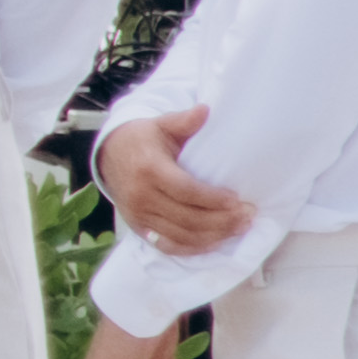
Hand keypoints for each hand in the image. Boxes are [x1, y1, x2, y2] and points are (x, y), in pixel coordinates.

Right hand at [95, 102, 252, 257]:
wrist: (110, 154)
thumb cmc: (144, 139)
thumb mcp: (162, 124)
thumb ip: (184, 120)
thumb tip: (206, 110)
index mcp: (149, 169)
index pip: (186, 191)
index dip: (214, 200)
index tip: (237, 201)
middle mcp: (141, 195)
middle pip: (188, 218)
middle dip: (222, 221)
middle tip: (247, 217)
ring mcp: (138, 214)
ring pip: (182, 235)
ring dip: (214, 236)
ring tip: (238, 229)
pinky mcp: (138, 227)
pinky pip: (168, 245)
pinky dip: (193, 248)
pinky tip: (213, 243)